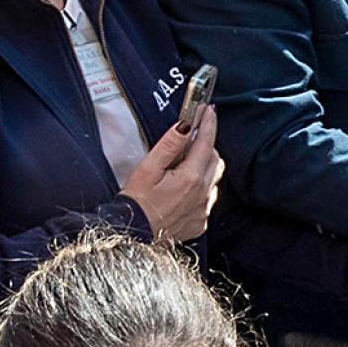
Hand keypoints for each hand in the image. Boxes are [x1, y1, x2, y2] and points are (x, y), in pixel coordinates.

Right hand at [120, 109, 221, 241]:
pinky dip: (200, 188)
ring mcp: (203, 210)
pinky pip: (208, 198)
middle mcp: (202, 194)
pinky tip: (183, 190)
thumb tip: (185, 126)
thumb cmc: (136, 202)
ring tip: (183, 167)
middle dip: (206, 145)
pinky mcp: (200, 222)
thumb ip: (169, 145)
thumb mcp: (148, 168)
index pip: (206, 143)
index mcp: (190, 178)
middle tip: (190, 139)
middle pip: (215, 159)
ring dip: (204, 167)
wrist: (132, 235)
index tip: (208, 111)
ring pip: (214, 179)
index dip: (208, 124)